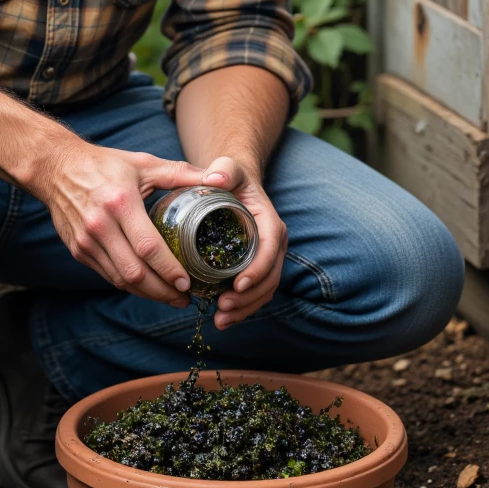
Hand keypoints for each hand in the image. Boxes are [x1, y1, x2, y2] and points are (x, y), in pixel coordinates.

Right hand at [37, 138, 204, 305]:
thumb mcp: (144, 163)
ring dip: (147, 294)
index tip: (188, 282)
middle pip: (134, 272)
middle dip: (162, 291)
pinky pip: (108, 275)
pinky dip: (130, 285)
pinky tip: (148, 286)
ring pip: (120, 280)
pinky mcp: (79, 250)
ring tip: (171, 297)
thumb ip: (181, 173)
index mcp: (120, 202)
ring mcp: (86, 241)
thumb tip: (217, 180)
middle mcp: (100, 225)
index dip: (169, 270)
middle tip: (185, 298)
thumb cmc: (105, 164)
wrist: (56, 167)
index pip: (148, 247)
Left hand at [200, 155, 286, 328]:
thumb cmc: (230, 176)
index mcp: (269, 222)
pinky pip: (254, 293)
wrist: (233, 186)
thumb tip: (216, 178)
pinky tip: (222, 320)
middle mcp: (273, 243)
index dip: (258, 269)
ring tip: (220, 320)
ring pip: (264, 290)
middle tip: (222, 308)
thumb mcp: (229, 168)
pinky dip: (241, 309)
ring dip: (245, 309)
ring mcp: (265, 258)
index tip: (238, 284)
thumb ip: (225, 169)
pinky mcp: (254, 268)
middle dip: (249, 297)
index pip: (270, 249)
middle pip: (270, 277)